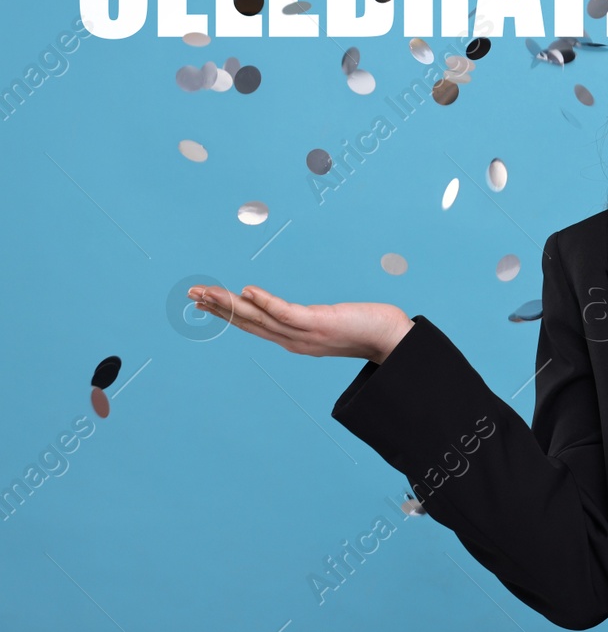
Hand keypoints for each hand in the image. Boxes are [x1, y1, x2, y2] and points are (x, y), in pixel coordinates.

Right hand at [186, 284, 414, 363]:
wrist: (393, 340)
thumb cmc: (366, 327)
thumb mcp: (329, 324)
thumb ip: (310, 320)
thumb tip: (299, 314)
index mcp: (293, 339)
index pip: (252, 324)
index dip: (226, 312)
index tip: (203, 301)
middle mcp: (293, 339)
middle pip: (248, 321)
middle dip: (218, 307)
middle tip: (191, 293)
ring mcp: (304, 333)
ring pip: (259, 317)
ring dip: (230, 304)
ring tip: (206, 292)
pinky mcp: (319, 323)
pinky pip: (286, 312)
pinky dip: (266, 302)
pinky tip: (247, 290)